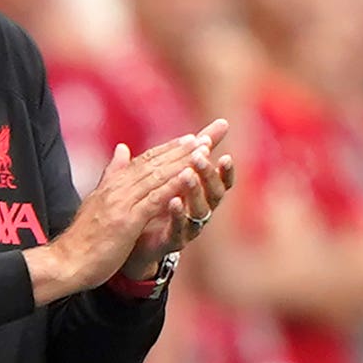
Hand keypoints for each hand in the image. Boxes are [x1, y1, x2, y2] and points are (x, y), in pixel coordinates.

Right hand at [25, 133, 206, 302]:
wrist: (67, 261)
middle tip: (207, 135)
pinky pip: (154, 201)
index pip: (144, 161)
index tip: (191, 138)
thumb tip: (122, 149)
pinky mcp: (126, 221)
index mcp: (112, 185)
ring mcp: (121, 203)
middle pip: (154, 163)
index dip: (169, 149)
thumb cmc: (83, 237)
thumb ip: (112, 175)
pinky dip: (172, 188)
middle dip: (182, 149)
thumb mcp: (98, 201)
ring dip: (181, 162)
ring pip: (156, 177)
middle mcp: (117, 188)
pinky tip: (189, 179)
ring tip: (203, 149)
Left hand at [120, 118, 236, 277]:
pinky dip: (178, 214)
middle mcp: (200, 211)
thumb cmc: (163, 203)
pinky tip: (173, 200)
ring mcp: (189, 227)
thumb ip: (194, 150)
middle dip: (208, 175)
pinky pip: (179, 228)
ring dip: (194, 191)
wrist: (137, 240)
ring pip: (199, 210)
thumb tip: (223, 122)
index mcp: (202, 194)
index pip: (220, 181)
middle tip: (201, 157)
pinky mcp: (174, 240)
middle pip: (213, 193)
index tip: (225, 155)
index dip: (225, 171)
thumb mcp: (177, 173)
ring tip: (187, 174)